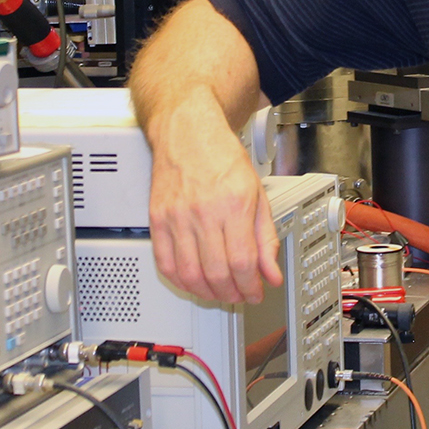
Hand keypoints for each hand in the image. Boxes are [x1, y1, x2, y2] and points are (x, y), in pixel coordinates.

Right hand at [145, 95, 282, 304]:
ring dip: (207, 293)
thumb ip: (265, 237)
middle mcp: (204, 212)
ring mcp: (177, 217)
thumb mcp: (257, 194)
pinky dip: (179, 281)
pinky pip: (165, 263)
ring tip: (219, 292)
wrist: (188, 132)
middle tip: (239, 295)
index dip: (250, 287)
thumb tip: (271, 273)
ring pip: (190, 274)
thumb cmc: (223, 157)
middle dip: (231, 294)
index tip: (256, 292)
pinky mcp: (157, 220)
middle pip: (217, 273)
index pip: (243, 262)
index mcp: (234, 205)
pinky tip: (192, 282)